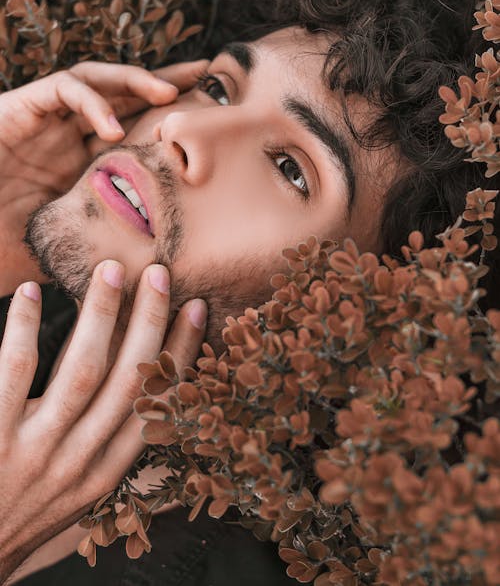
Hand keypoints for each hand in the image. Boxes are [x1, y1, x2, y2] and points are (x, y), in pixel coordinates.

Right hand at [0, 59, 206, 294]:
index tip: (209, 119)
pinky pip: (63, 89)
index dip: (169, 120)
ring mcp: (46, 120)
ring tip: (168, 92)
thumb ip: (106, 250)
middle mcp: (68, 134)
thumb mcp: (71, 247)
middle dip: (163, 80)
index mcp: (84, 161)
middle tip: (204, 73)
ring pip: (95, 78)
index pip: (135, 129)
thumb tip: (153, 277)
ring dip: (133, 81)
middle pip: (122, 94)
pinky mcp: (21, 107)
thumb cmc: (6, 247)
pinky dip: (93, 101)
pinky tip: (114, 128)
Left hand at [0, 261, 205, 583]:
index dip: (181, 352)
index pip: (156, 403)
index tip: (196, 308)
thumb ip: (103, 442)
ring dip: (101, 316)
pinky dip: (26, 328)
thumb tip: (136, 385)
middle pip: (128, 381)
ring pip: (82, 371)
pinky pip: (15, 372)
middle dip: (149, 322)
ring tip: (111, 273)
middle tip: (158, 274)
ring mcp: (36, 451)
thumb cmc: (23, 514)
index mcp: (106, 472)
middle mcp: (79, 462)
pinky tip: (32, 295)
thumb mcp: (76, 489)